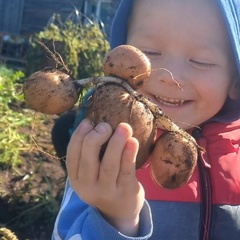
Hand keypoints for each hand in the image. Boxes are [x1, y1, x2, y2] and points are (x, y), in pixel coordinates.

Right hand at [67, 119, 144, 235]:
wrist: (120, 210)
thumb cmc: (104, 182)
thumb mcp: (90, 173)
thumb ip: (89, 152)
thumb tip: (94, 122)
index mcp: (76, 179)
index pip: (72, 155)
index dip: (79, 135)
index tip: (89, 122)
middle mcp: (88, 187)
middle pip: (88, 159)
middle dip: (95, 137)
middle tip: (105, 125)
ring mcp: (107, 192)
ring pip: (109, 165)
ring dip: (116, 143)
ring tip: (124, 127)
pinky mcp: (125, 192)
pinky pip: (127, 171)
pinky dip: (129, 154)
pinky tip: (133, 141)